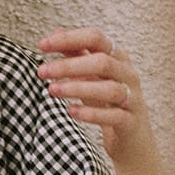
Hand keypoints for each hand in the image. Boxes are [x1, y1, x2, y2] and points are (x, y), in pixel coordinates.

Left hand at [38, 28, 167, 174]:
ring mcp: (132, 98)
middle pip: (102, 61)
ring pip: (109, 88)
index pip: (95, 38)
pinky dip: (91, 113)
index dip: (69, 39)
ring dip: (78, 88)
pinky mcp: (131, 122)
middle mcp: (128, 74)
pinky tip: (71, 111)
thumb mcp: (91, 77)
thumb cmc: (108, 104)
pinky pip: (113, 115)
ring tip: (52, 90)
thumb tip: (55, 33)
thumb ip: (76, 56)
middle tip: (42, 71)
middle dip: (69, 65)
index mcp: (117, 58)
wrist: (132, 142)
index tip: (42, 44)